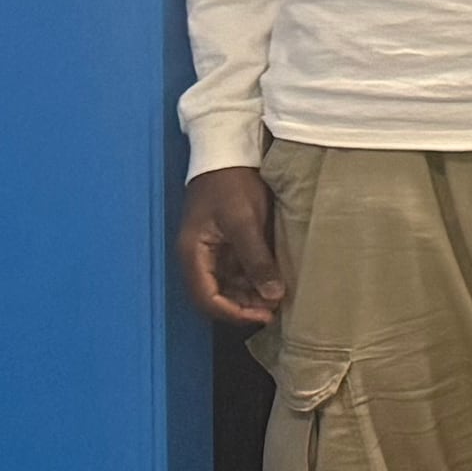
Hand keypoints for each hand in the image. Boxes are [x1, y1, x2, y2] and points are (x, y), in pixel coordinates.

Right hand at [177, 167, 284, 326]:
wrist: (230, 154)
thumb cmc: (231, 184)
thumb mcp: (244, 221)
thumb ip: (256, 259)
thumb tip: (272, 296)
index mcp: (193, 254)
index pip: (207, 298)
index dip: (233, 313)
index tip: (263, 316)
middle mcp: (198, 258)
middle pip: (216, 296)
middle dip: (244, 308)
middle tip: (275, 311)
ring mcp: (212, 252)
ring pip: (229, 287)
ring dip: (251, 297)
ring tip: (278, 301)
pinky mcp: (227, 245)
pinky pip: (238, 272)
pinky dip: (254, 281)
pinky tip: (275, 284)